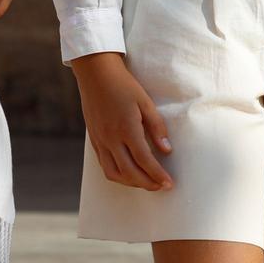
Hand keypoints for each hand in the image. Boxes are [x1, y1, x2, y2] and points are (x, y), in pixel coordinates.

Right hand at [72, 51, 172, 191]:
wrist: (96, 75)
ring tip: (147, 182)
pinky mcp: (94, 141)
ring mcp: (100, 141)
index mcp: (126, 128)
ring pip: (114, 173)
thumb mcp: (146, 102)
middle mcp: (111, 139)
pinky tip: (129, 173)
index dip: (158, 175)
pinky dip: (118, 175)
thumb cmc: (124, 86)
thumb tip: (167, 151)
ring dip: (131, 183)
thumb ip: (157, 127)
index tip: (169, 184)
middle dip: (147, 183)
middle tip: (161, 187)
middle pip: (129, 172)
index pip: (144, 160)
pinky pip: (104, 166)